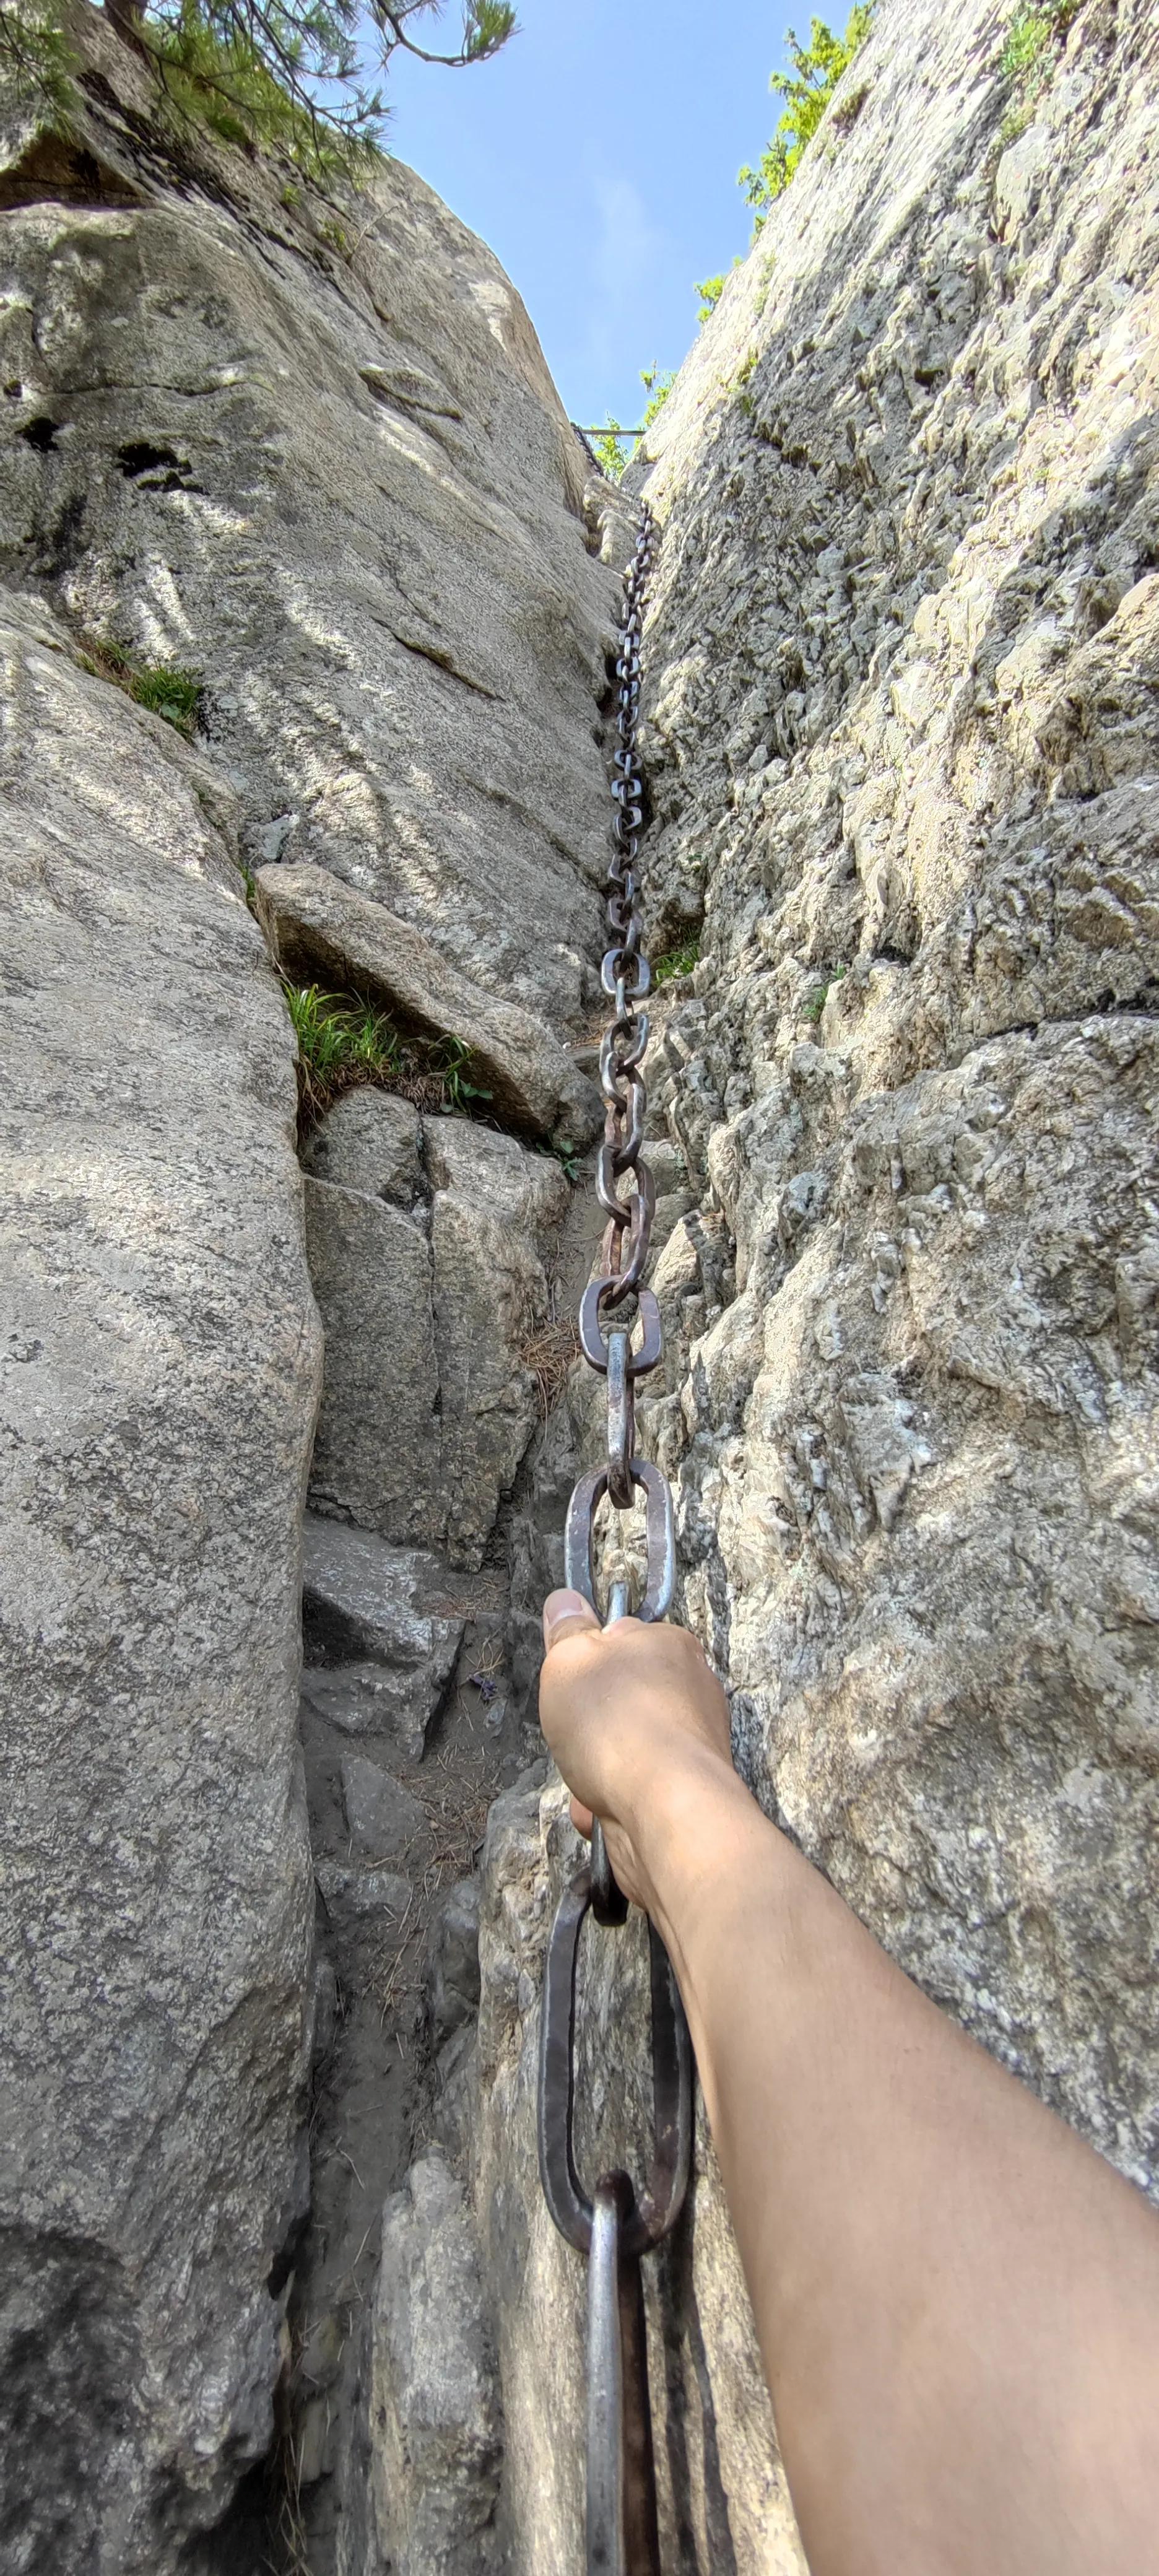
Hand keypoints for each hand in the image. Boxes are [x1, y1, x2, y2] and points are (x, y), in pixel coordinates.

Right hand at [538, 1590, 736, 1914]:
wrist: (667, 1811)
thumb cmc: (615, 1724)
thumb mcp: (570, 1661)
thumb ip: (566, 1631)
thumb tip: (565, 1600)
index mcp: (670, 1645)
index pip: (620, 1637)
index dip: (586, 1659)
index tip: (569, 1681)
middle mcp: (692, 1689)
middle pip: (619, 1699)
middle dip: (588, 1723)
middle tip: (574, 1733)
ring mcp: (693, 1743)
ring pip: (622, 1749)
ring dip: (593, 1768)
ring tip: (588, 1780)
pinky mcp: (687, 1791)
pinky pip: (633, 1789)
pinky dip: (610, 1801)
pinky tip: (600, 1810)